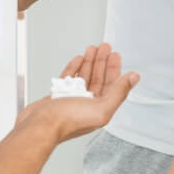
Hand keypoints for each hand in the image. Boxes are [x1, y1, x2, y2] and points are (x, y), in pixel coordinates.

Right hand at [21, 42, 139, 142]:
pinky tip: (78, 60)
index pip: (112, 84)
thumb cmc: (67, 121)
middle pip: (99, 78)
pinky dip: (74, 68)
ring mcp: (73, 99)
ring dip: (90, 62)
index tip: (115, 55)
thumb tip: (134, 78)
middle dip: (102, 61)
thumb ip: (119, 92)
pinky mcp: (59, 96)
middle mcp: (88, 104)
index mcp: (101, 108)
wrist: (39, 125)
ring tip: (92, 49)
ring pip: (84, 76)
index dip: (115, 68)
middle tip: (105, 47)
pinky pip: (69, 78)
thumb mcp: (101, 108)